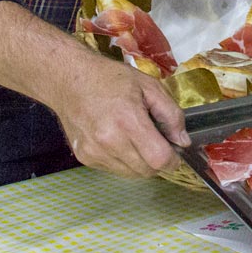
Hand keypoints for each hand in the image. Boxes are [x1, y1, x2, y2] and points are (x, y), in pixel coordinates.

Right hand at [52, 58, 189, 177]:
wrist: (69, 79)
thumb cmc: (109, 78)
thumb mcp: (148, 86)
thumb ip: (171, 114)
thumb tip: (182, 141)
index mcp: (128, 120)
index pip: (159, 159)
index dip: (173, 160)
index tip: (175, 153)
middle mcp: (109, 141)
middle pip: (147, 171)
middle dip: (157, 161)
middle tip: (156, 142)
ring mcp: (94, 152)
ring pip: (131, 174)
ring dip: (140, 163)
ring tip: (135, 139)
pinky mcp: (85, 157)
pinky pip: (114, 170)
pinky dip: (123, 161)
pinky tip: (118, 140)